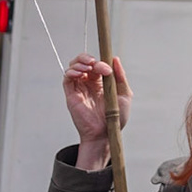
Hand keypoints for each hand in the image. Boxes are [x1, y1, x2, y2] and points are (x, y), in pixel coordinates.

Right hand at [62, 55, 130, 170]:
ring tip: (88, 67)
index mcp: (102, 82)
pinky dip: (71, 72)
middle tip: (95, 64)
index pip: (97, 64)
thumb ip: (120, 77)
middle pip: (83, 62)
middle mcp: (89, 83)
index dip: (100, 61)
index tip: (107, 68)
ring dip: (79, 63)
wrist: (105, 133)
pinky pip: (67, 79)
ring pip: (74, 67)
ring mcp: (80, 88)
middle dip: (88, 58)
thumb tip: (115, 59)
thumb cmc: (116, 117)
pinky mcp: (71, 95)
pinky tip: (80, 74)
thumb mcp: (124, 94)